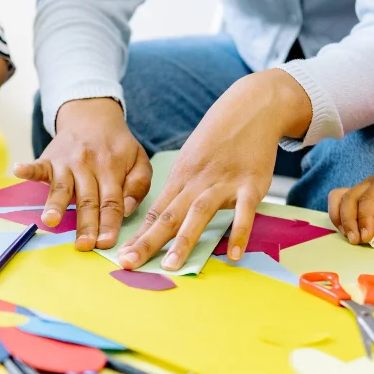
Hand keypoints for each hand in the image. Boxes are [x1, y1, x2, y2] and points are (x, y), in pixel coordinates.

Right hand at [13, 98, 151, 250]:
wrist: (93, 115)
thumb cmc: (117, 146)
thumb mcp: (139, 160)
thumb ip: (139, 184)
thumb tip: (127, 209)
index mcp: (112, 170)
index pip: (111, 202)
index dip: (109, 224)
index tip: (106, 243)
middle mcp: (89, 167)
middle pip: (87, 201)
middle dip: (85, 224)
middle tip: (83, 245)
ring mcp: (67, 163)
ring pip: (62, 188)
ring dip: (55, 204)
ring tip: (50, 220)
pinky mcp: (49, 158)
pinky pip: (38, 165)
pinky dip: (27, 169)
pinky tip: (18, 171)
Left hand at [118, 70, 310, 269]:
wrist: (253, 107)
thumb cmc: (219, 138)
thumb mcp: (191, 160)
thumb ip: (179, 190)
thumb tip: (160, 218)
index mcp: (180, 177)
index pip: (154, 211)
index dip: (138, 235)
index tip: (121, 256)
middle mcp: (197, 181)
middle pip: (168, 216)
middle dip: (147, 242)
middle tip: (129, 263)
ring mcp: (224, 183)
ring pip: (199, 214)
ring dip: (184, 240)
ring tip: (171, 266)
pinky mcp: (251, 184)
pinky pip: (244, 212)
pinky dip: (240, 232)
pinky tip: (236, 255)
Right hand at [328, 173, 373, 246]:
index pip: (367, 199)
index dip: (364, 219)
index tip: (366, 238)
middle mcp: (368, 184)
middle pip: (348, 199)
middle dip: (349, 221)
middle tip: (357, 240)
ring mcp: (359, 190)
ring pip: (338, 199)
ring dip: (340, 219)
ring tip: (350, 236)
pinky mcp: (354, 199)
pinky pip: (337, 202)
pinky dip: (338, 217)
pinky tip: (348, 231)